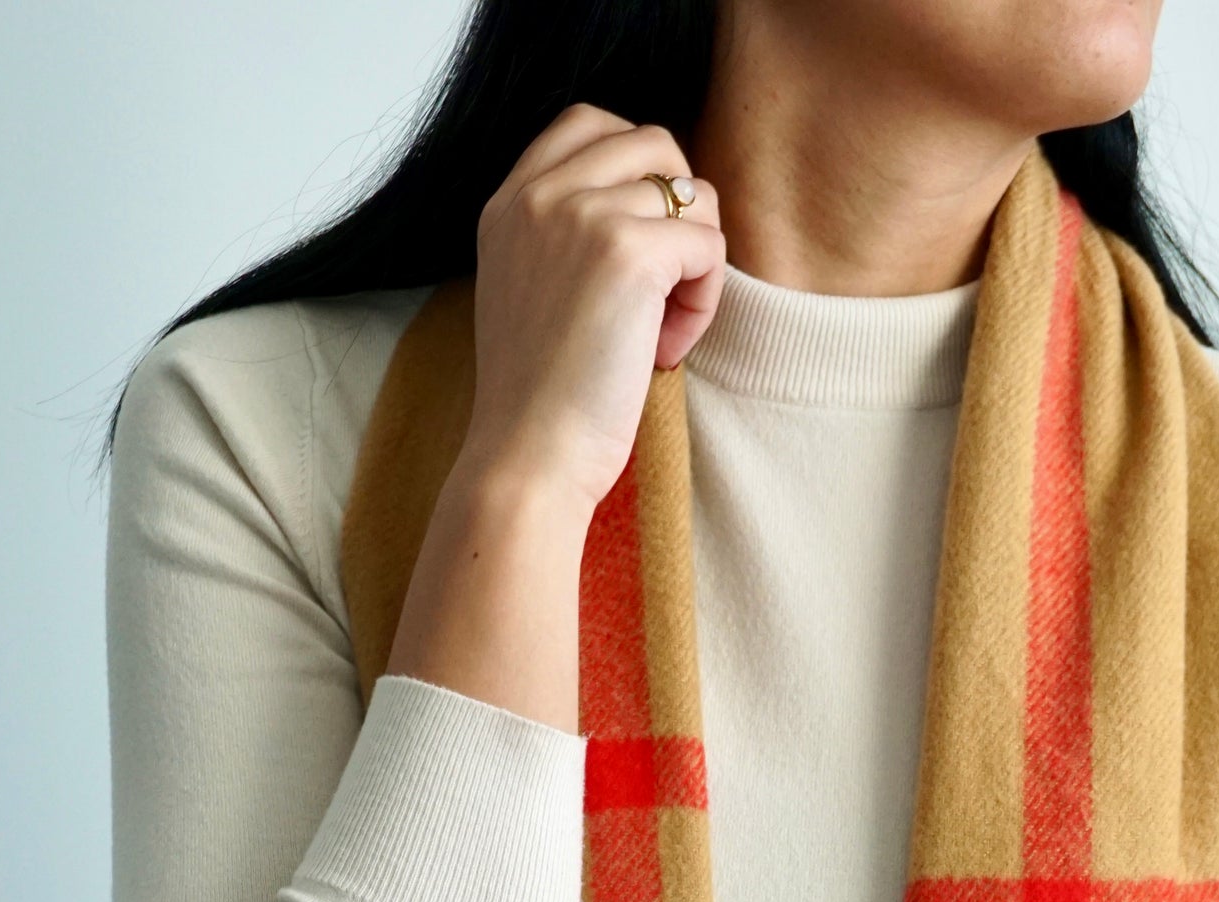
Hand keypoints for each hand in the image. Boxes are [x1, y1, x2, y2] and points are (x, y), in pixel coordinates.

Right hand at [386, 106, 725, 727]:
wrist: (525, 462)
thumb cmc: (538, 403)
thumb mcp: (530, 292)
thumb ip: (566, 236)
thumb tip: (654, 206)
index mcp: (509, 200)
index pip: (592, 122)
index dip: (638, 174)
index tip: (637, 254)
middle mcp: (539, 192)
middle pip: (656, 144)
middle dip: (679, 217)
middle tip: (658, 296)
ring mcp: (581, 214)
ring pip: (693, 195)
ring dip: (696, 266)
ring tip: (660, 332)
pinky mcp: (627, 251)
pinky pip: (709, 245)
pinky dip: (703, 303)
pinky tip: (664, 353)